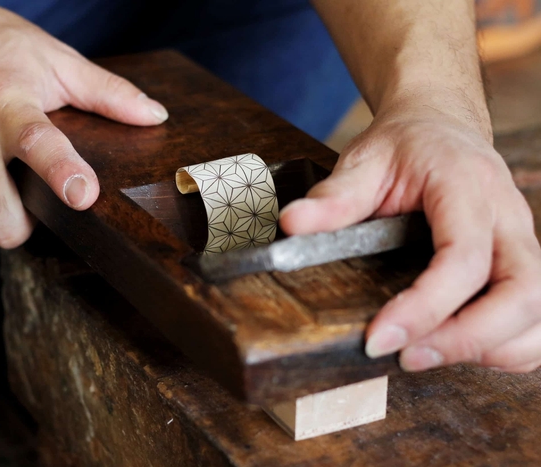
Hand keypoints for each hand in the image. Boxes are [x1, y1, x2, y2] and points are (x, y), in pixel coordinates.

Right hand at [0, 0, 167, 247]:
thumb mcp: (53, 58)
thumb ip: (107, 91)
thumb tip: (155, 116)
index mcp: (6, 101)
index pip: (35, 142)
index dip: (61, 171)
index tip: (83, 194)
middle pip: (2, 218)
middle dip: (26, 222)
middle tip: (35, 196)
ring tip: (0, 169)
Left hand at [280, 98, 540, 372]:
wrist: (441, 127)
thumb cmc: (405, 146)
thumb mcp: (363, 160)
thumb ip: (334, 196)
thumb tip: (292, 224)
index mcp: (466, 186)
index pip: (463, 256)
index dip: (425, 306)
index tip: (379, 337)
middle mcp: (507, 216)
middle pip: (523, 292)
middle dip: (467, 338)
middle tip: (406, 357)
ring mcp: (521, 240)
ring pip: (538, 311)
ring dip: (491, 348)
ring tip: (426, 356)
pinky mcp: (521, 261)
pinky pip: (535, 318)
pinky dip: (506, 346)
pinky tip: (458, 348)